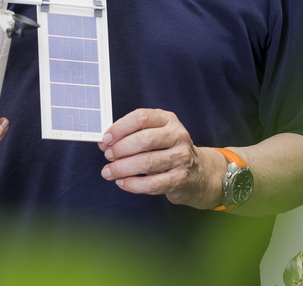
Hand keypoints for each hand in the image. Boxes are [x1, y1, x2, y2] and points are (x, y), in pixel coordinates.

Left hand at [98, 108, 224, 208]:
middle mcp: (178, 135)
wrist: (198, 173)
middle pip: (143, 140)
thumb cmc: (168, 151)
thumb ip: (132, 135)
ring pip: (146, 162)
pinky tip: (122, 182)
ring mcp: (181, 157)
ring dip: (121, 168)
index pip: (141, 117)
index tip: (106, 139)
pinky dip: (132, 184)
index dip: (119, 128)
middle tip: (108, 156)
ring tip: (108, 172)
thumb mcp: (156, 134)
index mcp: (168, 120)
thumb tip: (105, 142)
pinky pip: (151, 183)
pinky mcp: (180, 178)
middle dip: (120, 149)